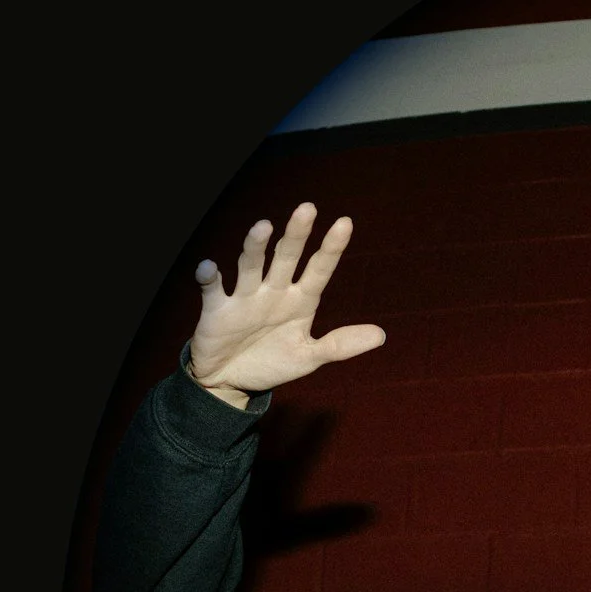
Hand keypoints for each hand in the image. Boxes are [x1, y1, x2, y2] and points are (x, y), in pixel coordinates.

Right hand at [186, 202, 385, 405]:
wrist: (232, 382)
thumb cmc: (272, 362)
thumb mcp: (310, 357)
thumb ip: (341, 344)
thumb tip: (381, 335)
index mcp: (300, 300)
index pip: (319, 269)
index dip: (332, 248)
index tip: (345, 223)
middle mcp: (274, 292)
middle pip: (286, 257)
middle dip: (296, 235)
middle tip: (307, 209)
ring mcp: (245, 298)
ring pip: (251, 266)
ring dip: (255, 247)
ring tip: (264, 227)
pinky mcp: (217, 310)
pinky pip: (212, 289)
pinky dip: (209, 277)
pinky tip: (209, 267)